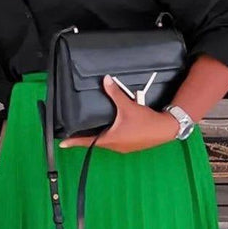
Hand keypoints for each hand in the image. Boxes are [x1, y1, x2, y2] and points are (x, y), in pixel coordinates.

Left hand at [59, 74, 179, 152]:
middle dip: (86, 136)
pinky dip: (110, 135)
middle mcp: (114, 146)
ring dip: (99, 136)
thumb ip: (115, 93)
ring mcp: (123, 148)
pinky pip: (115, 142)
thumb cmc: (145, 121)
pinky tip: (111, 128)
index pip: (87, 142)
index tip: (62, 144)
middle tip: (76, 130)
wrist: (165, 129)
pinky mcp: (130, 146)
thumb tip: (106, 80)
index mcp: (110, 139)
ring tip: (92, 128)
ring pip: (106, 142)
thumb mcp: (128, 105)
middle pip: (95, 142)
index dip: (74, 142)